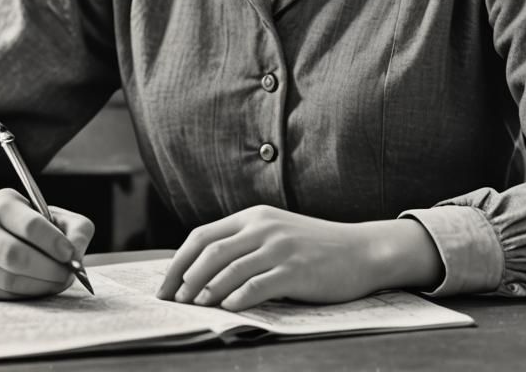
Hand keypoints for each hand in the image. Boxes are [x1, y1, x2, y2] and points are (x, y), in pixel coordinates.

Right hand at [0, 188, 93, 299]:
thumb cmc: (20, 220)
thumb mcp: (46, 211)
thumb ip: (73, 228)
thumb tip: (77, 257)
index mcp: (0, 205)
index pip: (30, 225)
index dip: (53, 242)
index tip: (70, 254)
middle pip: (16, 257)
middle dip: (49, 270)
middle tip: (68, 274)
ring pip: (8, 281)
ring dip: (40, 286)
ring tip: (57, 281)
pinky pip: (1, 296)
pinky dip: (26, 295)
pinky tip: (38, 287)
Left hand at [156, 205, 442, 311]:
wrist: (361, 250)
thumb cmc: (315, 248)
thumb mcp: (276, 235)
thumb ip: (245, 245)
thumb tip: (203, 274)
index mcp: (254, 216)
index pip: (203, 235)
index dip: (179, 261)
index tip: (165, 285)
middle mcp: (263, 227)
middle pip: (210, 251)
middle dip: (185, 277)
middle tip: (172, 299)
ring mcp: (279, 247)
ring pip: (230, 267)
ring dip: (206, 289)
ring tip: (195, 306)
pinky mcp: (296, 269)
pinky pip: (258, 284)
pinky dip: (238, 297)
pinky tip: (228, 309)